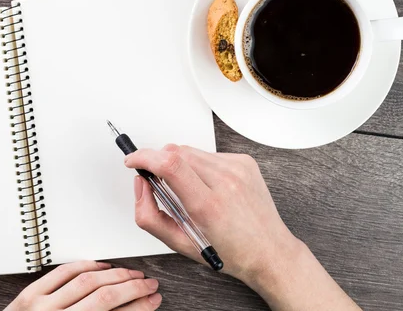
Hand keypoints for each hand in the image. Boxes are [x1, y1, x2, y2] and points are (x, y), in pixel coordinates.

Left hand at [5, 261, 161, 310]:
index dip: (139, 306)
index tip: (153, 299)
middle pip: (104, 297)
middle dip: (133, 287)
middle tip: (149, 284)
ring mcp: (41, 307)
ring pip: (86, 281)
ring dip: (115, 274)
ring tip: (131, 274)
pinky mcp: (29, 296)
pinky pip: (62, 272)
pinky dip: (85, 266)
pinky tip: (100, 266)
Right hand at [125, 145, 360, 310]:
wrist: (269, 251)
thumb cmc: (229, 252)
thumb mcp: (180, 244)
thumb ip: (149, 215)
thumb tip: (140, 185)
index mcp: (208, 205)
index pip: (169, 164)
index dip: (144, 157)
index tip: (133, 160)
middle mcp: (226, 182)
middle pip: (176, 152)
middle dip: (158, 161)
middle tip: (159, 181)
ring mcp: (238, 169)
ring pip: (190, 150)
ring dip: (179, 163)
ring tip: (188, 189)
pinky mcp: (244, 162)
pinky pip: (208, 153)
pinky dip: (199, 165)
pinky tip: (207, 185)